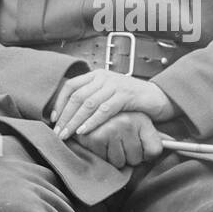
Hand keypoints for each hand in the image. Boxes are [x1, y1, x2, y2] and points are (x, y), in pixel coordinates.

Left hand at [50, 69, 175, 139]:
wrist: (159, 98)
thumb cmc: (133, 100)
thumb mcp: (109, 96)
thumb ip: (93, 99)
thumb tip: (70, 114)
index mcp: (97, 75)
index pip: (70, 86)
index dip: (59, 103)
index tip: (53, 119)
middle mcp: (104, 77)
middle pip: (77, 96)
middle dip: (65, 116)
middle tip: (58, 133)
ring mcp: (114, 85)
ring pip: (88, 103)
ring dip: (75, 121)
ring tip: (67, 135)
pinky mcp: (125, 95)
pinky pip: (104, 110)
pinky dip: (92, 121)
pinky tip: (84, 131)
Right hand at [73, 113, 165, 168]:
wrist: (92, 109)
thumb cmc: (119, 121)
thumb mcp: (140, 125)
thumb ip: (154, 137)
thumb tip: (177, 144)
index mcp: (142, 119)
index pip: (154, 151)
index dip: (147, 155)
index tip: (143, 151)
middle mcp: (128, 122)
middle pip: (136, 160)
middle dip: (129, 157)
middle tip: (122, 144)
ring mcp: (111, 129)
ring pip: (120, 162)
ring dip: (115, 158)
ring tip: (110, 143)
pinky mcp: (94, 137)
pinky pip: (105, 160)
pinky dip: (102, 156)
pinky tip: (100, 144)